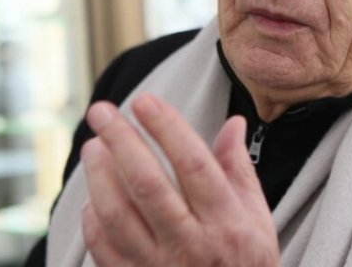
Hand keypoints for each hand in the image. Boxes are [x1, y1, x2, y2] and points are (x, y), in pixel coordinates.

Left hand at [80, 94, 278, 266]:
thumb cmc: (247, 264)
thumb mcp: (257, 218)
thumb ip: (240, 170)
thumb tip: (233, 122)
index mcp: (227, 222)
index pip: (194, 165)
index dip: (167, 128)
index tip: (145, 101)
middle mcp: (193, 245)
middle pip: (149, 185)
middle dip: (122, 141)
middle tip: (102, 111)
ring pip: (119, 215)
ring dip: (100, 175)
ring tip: (93, 146)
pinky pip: (104, 248)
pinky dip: (94, 218)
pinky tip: (94, 196)